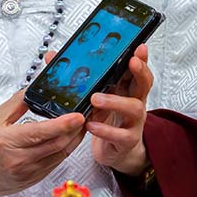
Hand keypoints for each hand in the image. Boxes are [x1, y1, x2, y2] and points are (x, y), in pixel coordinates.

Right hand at [0, 90, 85, 196]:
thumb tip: (36, 89)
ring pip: (60, 155)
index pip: (41, 133)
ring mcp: (28, 173)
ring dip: (73, 139)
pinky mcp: (33, 181)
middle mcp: (19, 161)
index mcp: (7, 142)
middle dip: (76, 129)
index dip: (63, 124)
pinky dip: (64, 150)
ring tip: (81, 124)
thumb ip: (16, 104)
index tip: (78, 116)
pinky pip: (55, 163)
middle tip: (87, 113)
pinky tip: (67, 139)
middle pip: (57, 145)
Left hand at [87, 44, 153, 176]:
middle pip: (144, 84)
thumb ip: (75, 75)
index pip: (136, 69)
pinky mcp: (127, 140)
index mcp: (126, 88)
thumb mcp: (94, 95)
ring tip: (96, 99)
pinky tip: (91, 125)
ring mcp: (134, 122)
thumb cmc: (106, 119)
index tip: (138, 46)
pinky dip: (105, 130)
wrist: (115, 150)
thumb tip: (53, 57)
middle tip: (130, 62)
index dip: (140, 57)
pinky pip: (120, 135)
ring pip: (134, 108)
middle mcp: (134, 102)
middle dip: (139, 71)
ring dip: (115, 102)